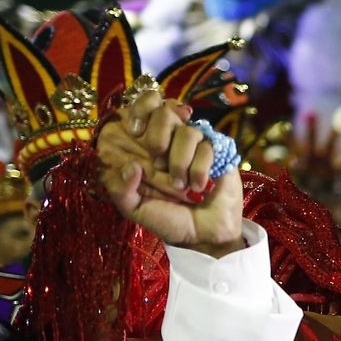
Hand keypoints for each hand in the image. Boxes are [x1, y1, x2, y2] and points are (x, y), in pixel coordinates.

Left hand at [95, 84, 243, 255]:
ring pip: (187, 131)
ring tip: (179, 186)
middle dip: (158, 135)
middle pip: (165, 110)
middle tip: (157, 163)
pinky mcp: (218, 152)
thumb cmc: (168, 219)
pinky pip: (207, 147)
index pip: (146, 105)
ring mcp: (197, 144)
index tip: (135, 129)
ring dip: (179, 162)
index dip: (140, 108)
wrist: (201, 234)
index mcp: (149, 145)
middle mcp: (173, 138)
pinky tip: (198, 186)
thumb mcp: (135, 209)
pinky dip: (199, 169)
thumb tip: (130, 166)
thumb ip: (122, 191)